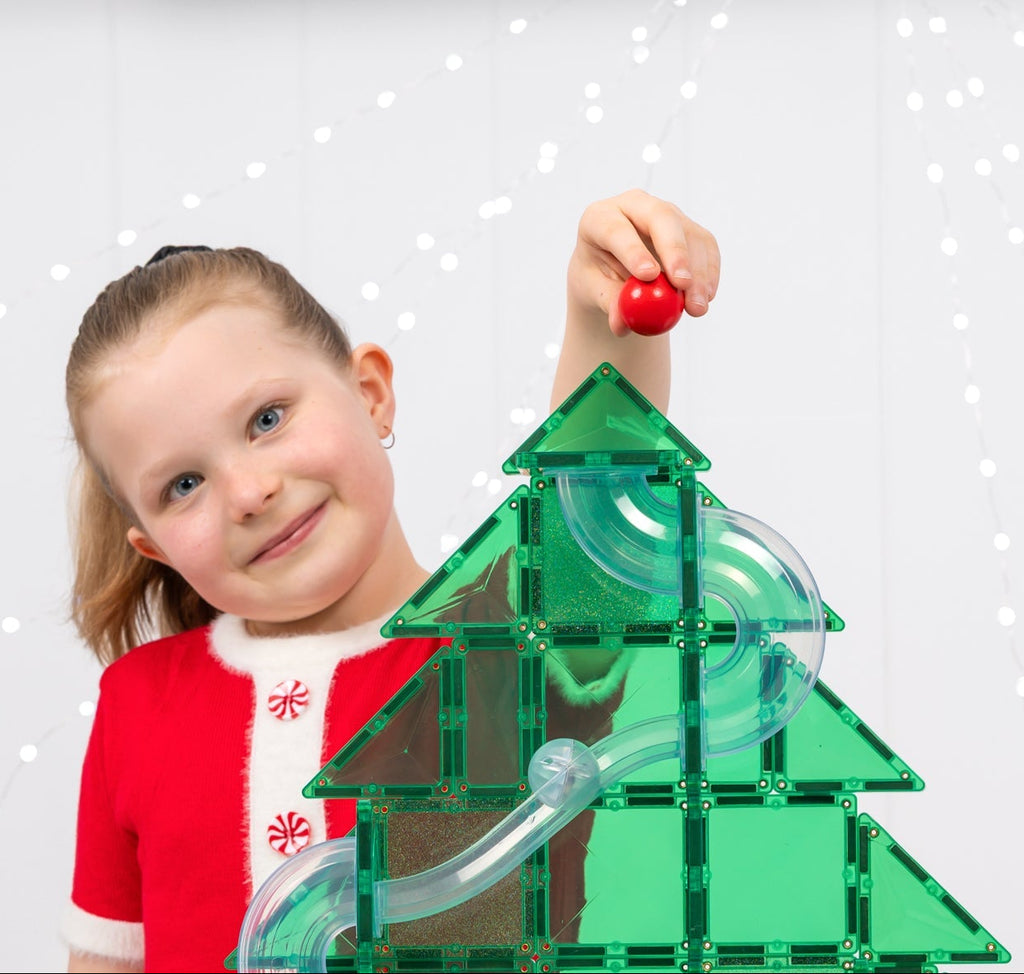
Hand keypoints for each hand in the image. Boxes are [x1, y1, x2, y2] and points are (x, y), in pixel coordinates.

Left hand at [567, 188, 719, 337]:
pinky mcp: (689, 228)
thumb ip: (608, 303)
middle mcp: (635, 206)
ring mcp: (666, 213)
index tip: (648, 276)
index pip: (616, 228)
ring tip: (696, 308)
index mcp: (600, 218)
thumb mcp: (595, 292)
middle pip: (661, 217)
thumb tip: (622, 324)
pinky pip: (706, 246)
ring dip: (697, 273)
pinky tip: (705, 297)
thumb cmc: (598, 279)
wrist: (613, 275)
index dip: (633, 250)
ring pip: (689, 234)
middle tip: (682, 283)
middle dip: (675, 251)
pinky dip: (708, 273)